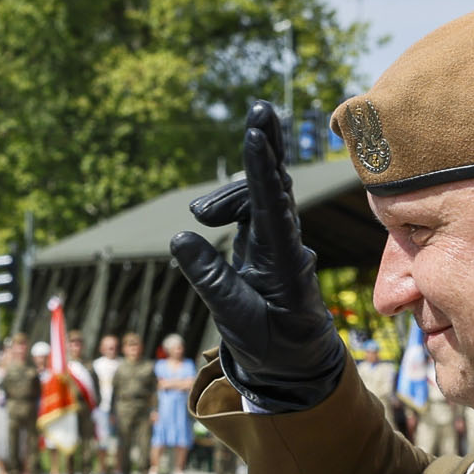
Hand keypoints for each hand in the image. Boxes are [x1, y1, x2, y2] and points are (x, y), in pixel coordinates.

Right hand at [168, 100, 344, 412]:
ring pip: (259, 194)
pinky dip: (229, 201)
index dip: (262, 171)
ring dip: (229, 192)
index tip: (257, 136)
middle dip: (267, 148)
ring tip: (199, 213)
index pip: (273, 209)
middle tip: (260, 110)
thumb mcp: (236, 321)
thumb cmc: (271, 346)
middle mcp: (288, 244)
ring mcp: (279, 238)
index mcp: (285, 265)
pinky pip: (253, 204)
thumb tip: (179, 238)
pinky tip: (205, 214)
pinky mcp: (267, 238)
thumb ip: (210, 281)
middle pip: (278, 186)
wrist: (295, 362)